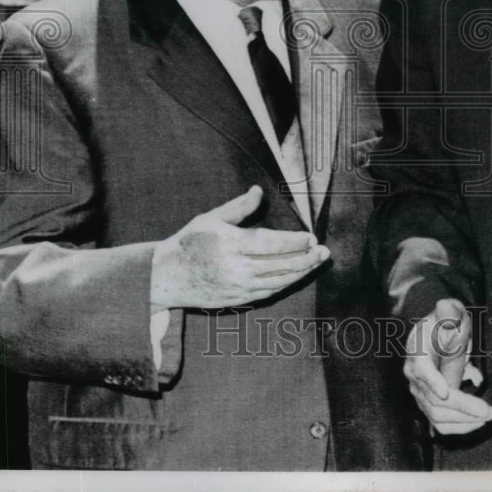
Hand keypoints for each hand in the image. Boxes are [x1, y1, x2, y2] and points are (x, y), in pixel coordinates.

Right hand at [150, 186, 328, 310]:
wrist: (167, 277)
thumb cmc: (189, 242)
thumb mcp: (211, 218)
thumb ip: (239, 207)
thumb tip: (258, 191)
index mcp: (230, 245)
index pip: (270, 245)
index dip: (294, 243)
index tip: (312, 238)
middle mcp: (236, 269)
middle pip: (279, 265)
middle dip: (305, 259)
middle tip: (324, 251)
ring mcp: (238, 288)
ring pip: (278, 281)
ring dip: (301, 272)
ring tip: (317, 261)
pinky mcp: (238, 300)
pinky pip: (268, 293)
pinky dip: (286, 284)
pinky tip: (298, 275)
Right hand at [404, 298, 491, 434]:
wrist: (435, 333)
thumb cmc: (443, 322)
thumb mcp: (448, 311)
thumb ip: (449, 312)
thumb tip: (446, 309)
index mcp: (417, 351)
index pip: (422, 369)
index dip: (433, 381)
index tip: (446, 391)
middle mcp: (415, 376)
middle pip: (434, 399)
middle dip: (462, 407)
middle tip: (488, 411)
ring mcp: (420, 392)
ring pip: (437, 416)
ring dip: (463, 421)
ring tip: (486, 418)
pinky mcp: (429, 404)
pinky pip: (440, 423)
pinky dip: (458, 427)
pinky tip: (477, 422)